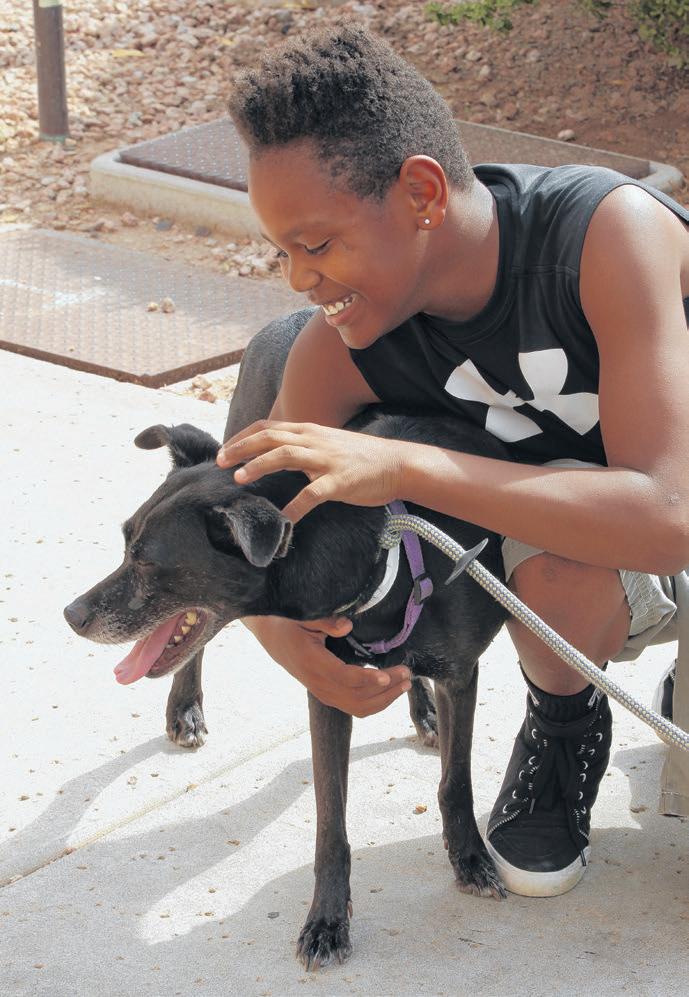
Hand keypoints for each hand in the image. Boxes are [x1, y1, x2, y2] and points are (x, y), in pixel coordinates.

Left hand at [217, 420, 408, 521]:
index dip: (243, 437)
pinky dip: (295, 506)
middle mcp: (314, 441)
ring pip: (285, 456)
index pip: (268, 427)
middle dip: (241, 448)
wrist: (397, 464)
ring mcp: (327, 460)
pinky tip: (283, 520)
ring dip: (259, 466)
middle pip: (270, 437)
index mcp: (309, 432)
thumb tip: (275, 456)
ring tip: (238, 479)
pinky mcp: (340, 481)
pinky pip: (312, 494)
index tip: (224, 450)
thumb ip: (302, 448)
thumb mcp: (327, 445)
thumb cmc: (360, 458)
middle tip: (219, 462)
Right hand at [243, 614, 411, 716]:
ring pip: (358, 707)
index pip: (345, 678)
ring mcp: (323, 693)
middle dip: (386, 689)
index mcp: (313, 663)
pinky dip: (375, 704)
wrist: (273, 639)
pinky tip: (389, 692)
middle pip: (357, 696)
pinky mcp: (327, 696)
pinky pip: (354, 708)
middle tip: (407, 674)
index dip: (368, 679)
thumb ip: (326, 621)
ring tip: (405, 685)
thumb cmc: (290, 625)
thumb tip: (348, 625)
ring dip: (384, 699)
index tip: (388, 675)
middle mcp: (318, 684)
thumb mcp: (304, 617)